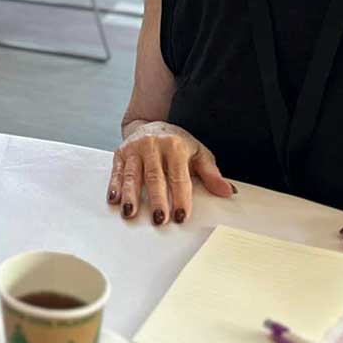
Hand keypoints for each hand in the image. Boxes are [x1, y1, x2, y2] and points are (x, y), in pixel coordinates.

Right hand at [106, 121, 233, 225]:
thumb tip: (227, 191)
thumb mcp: (198, 153)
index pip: (179, 176)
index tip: (180, 216)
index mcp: (175, 146)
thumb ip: (211, 174)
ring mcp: (135, 149)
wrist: (151, 123)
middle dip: (156, 199)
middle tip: (158, 219)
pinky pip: (116, 171)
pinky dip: (114, 186)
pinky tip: (115, 200)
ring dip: (131, 195)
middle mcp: (153, 145)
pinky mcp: (120, 153)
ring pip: (132, 175)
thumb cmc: (177, 143)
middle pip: (155, 177)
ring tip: (130, 213)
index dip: (180, 197)